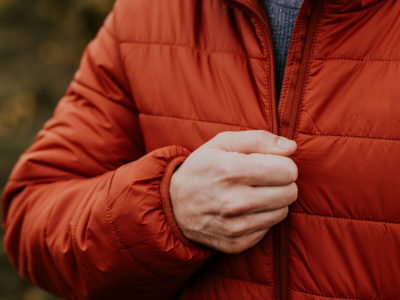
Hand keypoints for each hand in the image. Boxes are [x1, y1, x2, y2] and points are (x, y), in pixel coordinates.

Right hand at [169, 130, 297, 253]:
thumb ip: (259, 139)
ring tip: (252, 193)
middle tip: (262, 178)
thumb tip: (292, 147)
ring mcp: (235, 227)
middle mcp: (234, 202)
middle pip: (289, 192)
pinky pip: (269, 228)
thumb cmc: (202, 168)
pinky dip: (262, 217)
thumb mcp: (222, 143)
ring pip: (282, 211)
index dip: (281, 164)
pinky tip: (245, 210)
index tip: (268, 164)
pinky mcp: (237, 243)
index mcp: (231, 171)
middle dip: (281, 182)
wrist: (174, 206)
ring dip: (273, 201)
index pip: (287, 170)